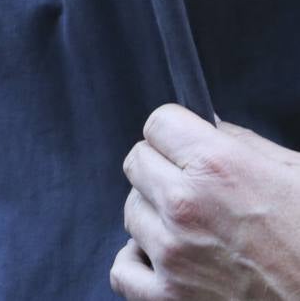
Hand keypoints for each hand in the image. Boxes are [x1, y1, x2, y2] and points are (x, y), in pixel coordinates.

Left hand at [110, 103, 299, 299]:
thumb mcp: (296, 173)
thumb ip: (245, 144)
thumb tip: (209, 125)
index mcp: (218, 167)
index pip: (159, 123)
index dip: (176, 133)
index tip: (187, 145)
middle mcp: (185, 205)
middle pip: (137, 162)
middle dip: (163, 168)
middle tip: (194, 186)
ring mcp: (172, 252)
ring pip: (131, 210)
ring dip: (156, 216)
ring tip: (196, 228)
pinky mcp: (167, 296)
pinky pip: (124, 269)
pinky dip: (140, 262)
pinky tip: (165, 258)